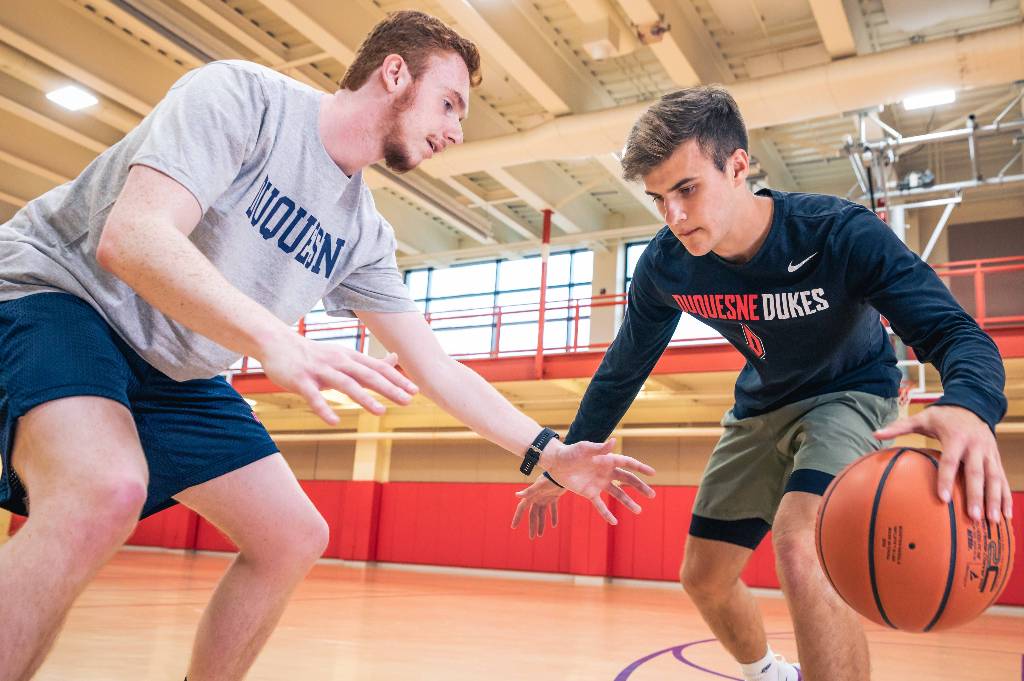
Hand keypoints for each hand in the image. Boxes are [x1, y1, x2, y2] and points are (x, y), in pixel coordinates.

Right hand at [257, 332, 417, 423]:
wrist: (276, 342)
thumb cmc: (315, 353)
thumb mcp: (344, 354)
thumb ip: (369, 361)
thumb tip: (396, 358)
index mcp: (349, 357)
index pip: (377, 368)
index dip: (396, 379)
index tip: (415, 391)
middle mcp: (338, 362)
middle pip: (367, 375)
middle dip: (389, 388)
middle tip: (407, 401)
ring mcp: (319, 371)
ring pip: (345, 384)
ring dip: (364, 398)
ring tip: (380, 412)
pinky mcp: (301, 381)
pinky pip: (313, 397)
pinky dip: (324, 409)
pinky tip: (334, 421)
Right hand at [511, 475, 565, 538]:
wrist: (561, 473)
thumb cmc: (549, 478)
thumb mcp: (539, 486)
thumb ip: (528, 491)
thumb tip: (516, 495)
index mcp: (531, 496)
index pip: (522, 509)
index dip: (517, 517)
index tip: (513, 527)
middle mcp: (537, 498)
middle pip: (533, 515)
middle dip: (532, 526)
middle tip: (532, 538)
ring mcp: (545, 498)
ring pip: (542, 514)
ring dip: (541, 524)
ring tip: (540, 535)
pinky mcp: (554, 497)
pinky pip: (553, 509)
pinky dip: (553, 517)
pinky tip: (554, 525)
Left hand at [532, 438, 655, 526]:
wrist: (557, 463)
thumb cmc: (572, 452)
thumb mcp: (585, 448)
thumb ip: (600, 448)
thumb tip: (614, 441)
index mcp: (608, 460)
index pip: (628, 463)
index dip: (640, 468)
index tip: (652, 473)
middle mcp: (607, 472)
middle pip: (627, 480)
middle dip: (640, 487)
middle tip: (652, 495)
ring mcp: (599, 484)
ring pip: (618, 494)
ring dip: (628, 502)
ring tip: (638, 511)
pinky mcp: (590, 493)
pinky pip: (600, 505)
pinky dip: (607, 514)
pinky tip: (614, 522)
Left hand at [874, 405, 1010, 521]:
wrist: (972, 405)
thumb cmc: (942, 416)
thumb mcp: (921, 418)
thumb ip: (899, 427)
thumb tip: (874, 434)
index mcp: (956, 437)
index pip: (950, 461)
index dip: (946, 479)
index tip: (943, 498)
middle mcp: (975, 446)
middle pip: (976, 473)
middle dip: (976, 496)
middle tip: (973, 517)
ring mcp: (989, 453)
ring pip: (994, 478)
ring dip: (994, 500)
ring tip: (992, 521)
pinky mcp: (997, 458)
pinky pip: (1004, 479)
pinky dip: (1006, 497)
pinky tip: (1007, 515)